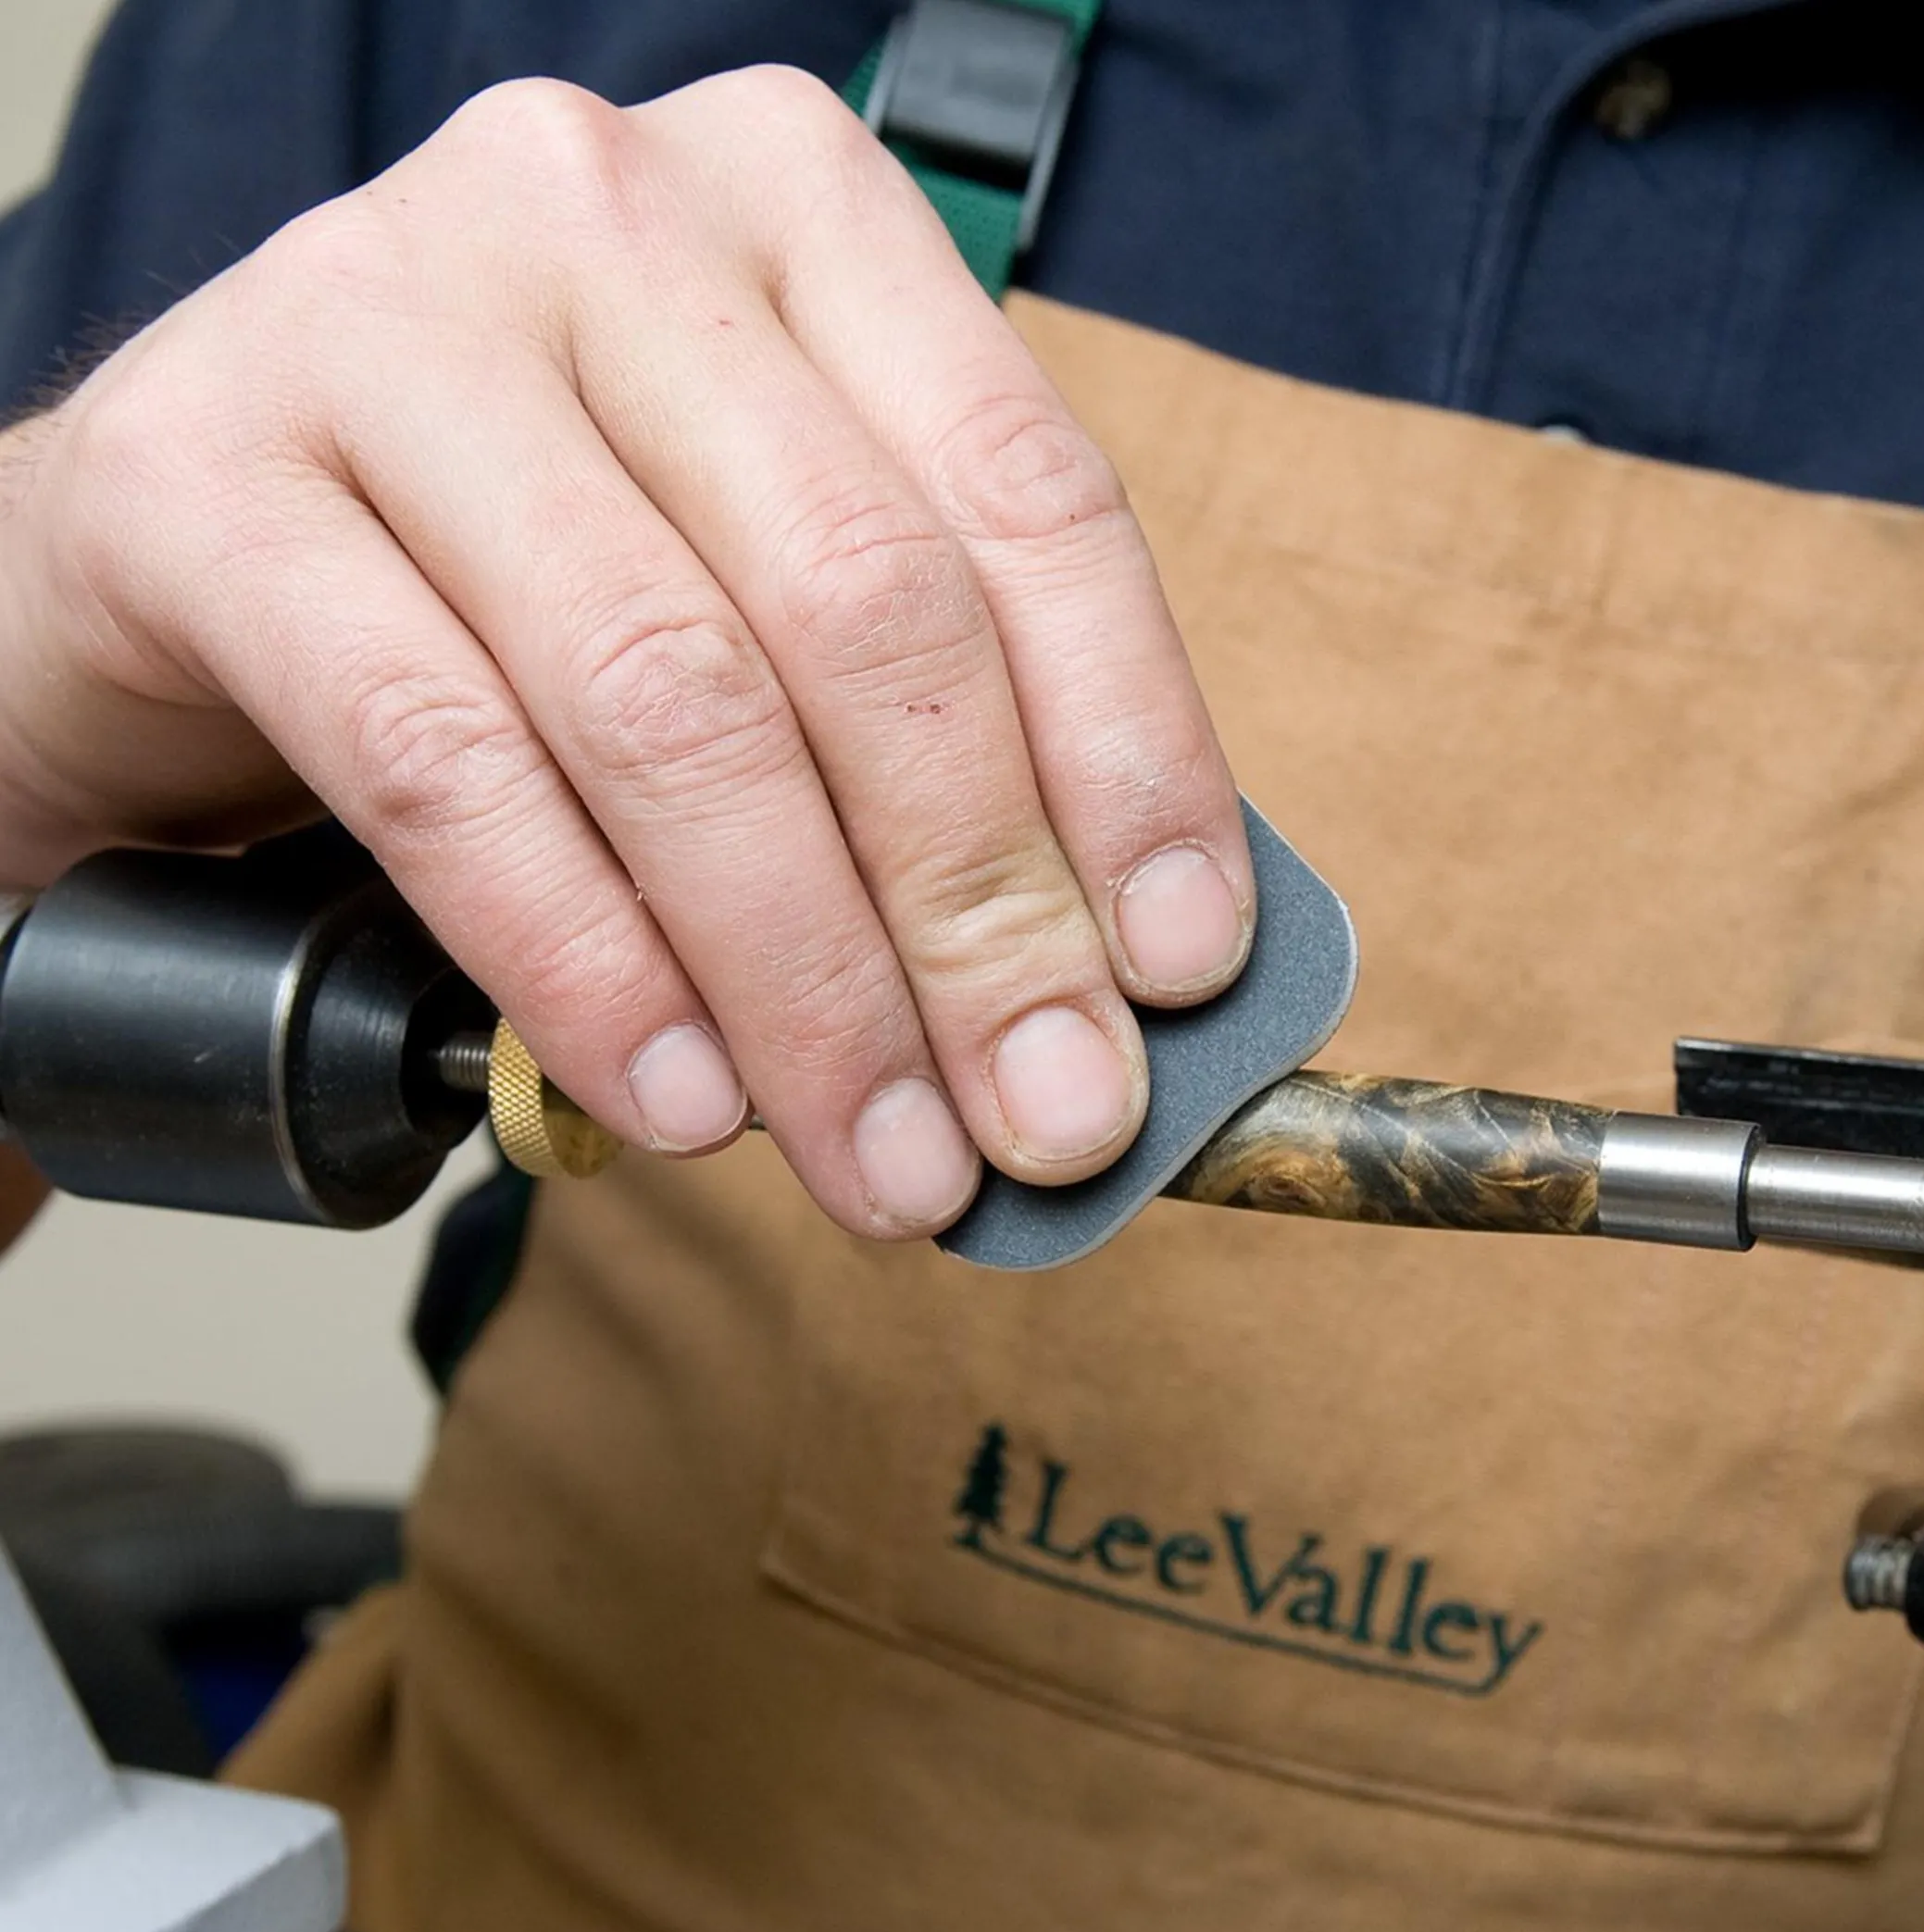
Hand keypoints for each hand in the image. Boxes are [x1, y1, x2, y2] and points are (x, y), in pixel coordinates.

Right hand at [0, 68, 1252, 1238]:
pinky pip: (443, 764)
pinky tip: (668, 1094)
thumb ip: (921, 721)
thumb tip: (1108, 972)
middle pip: (865, 611)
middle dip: (976, 916)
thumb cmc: (511, 584)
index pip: (1028, 499)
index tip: (1180, 970)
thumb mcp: (752, 590)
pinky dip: (584, 962)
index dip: (1130, 757)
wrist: (170, 561)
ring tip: (875, 1157)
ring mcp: (388, 323)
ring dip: (802, 983)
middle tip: (1035, 1119)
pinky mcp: (208, 479)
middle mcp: (600, 216)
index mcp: (792, 211)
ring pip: (671, 701)